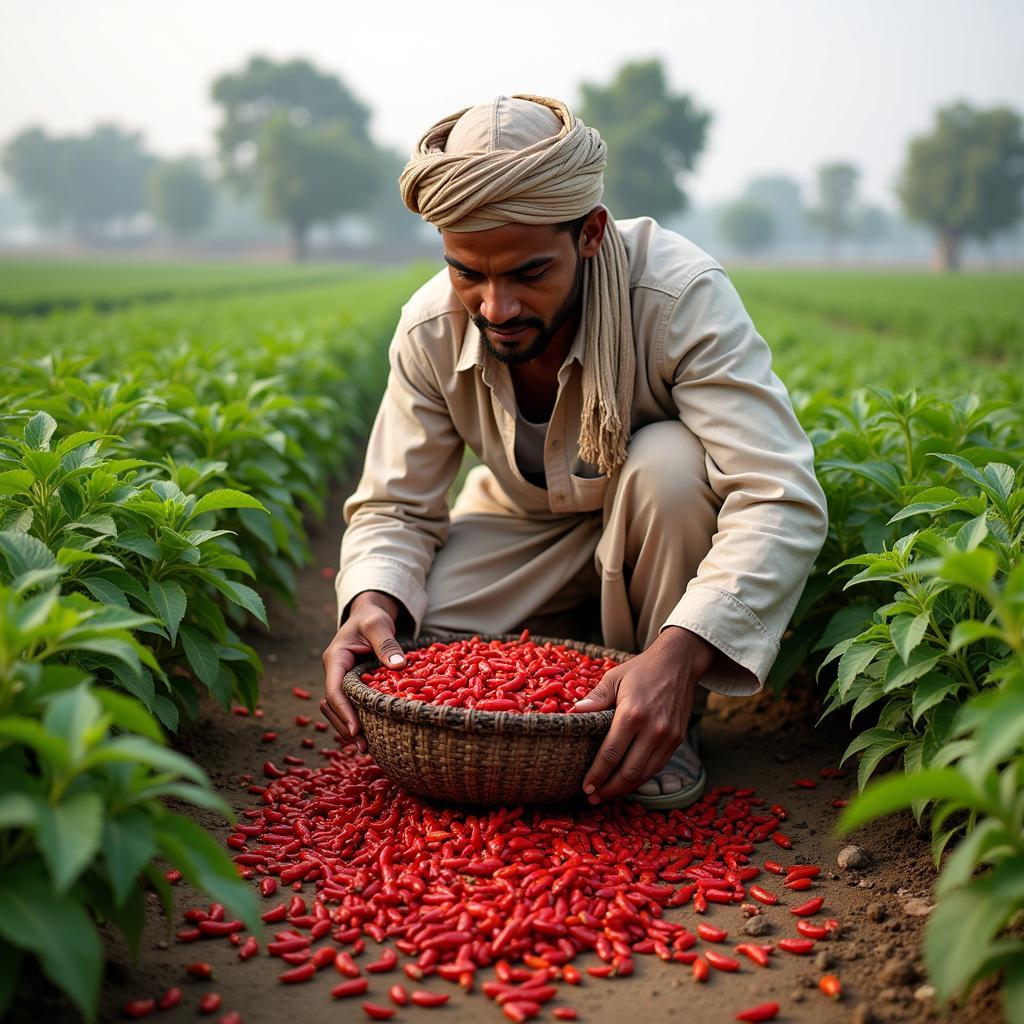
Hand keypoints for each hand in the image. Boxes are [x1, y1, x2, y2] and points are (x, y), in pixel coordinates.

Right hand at [321, 590, 407, 750]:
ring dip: (349, 728)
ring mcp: (342, 680)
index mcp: (336, 659)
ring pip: (340, 710)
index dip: (343, 711)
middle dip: (345, 727)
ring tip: (367, 749)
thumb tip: (398, 665)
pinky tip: (372, 736)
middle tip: (363, 747)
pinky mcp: (353, 686)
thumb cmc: (372, 617)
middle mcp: (335, 673)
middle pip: (334, 706)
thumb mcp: (378, 624)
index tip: (355, 730)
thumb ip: (386, 643)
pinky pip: (352, 706)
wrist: (370, 614)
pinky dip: (359, 720)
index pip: (335, 690)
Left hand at [572, 627, 714, 802]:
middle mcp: (653, 729)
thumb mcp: (614, 678)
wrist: (678, 663)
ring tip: (607, 794)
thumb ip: (595, 699)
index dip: (597, 775)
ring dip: (625, 789)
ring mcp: (668, 737)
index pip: (610, 754)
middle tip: (592, 797)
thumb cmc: (641, 669)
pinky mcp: (678, 739)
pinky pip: (657, 766)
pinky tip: (627, 781)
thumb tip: (573, 713)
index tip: (585, 786)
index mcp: (632, 714)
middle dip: (609, 789)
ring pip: (645, 774)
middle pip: (629, 772)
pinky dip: (641, 778)